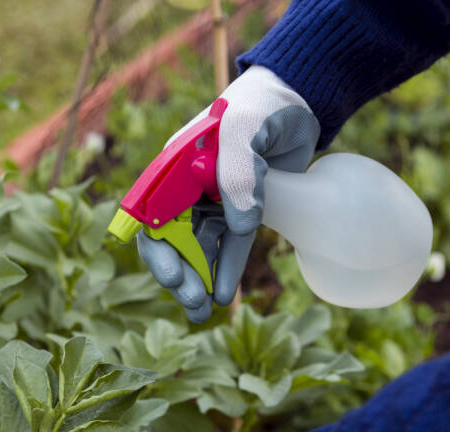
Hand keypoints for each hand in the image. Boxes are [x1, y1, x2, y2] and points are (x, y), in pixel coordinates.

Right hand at [138, 65, 319, 322]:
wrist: (298, 101)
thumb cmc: (261, 107)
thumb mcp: (243, 130)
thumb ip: (238, 173)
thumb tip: (239, 225)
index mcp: (174, 169)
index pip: (152, 217)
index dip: (158, 250)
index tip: (174, 276)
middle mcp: (187, 189)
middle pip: (171, 240)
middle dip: (179, 275)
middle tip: (193, 301)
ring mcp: (213, 202)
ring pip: (197, 249)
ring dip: (198, 280)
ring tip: (204, 312)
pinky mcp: (241, 211)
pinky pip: (228, 247)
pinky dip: (224, 271)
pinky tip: (224, 296)